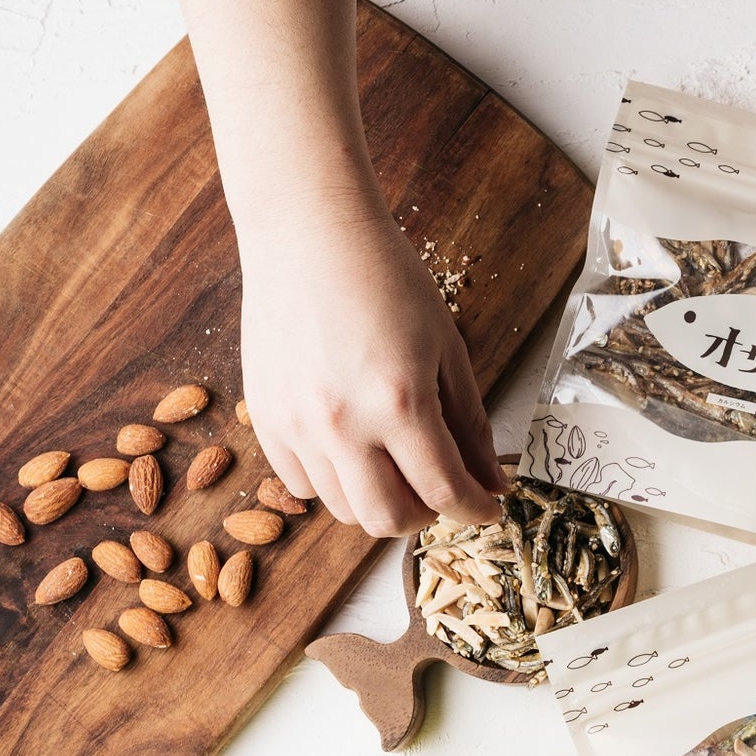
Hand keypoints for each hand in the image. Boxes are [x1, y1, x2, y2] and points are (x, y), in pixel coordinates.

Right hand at [237, 200, 505, 536]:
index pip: (444, 491)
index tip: (488, 509)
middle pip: (387, 521)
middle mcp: (343, 424)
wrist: (308, 234)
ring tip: (397, 466)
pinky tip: (353, 450)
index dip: (475, 510)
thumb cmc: (386, 279)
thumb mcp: (446, 348)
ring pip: (342, 509)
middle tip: (441, 490)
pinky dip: (334, 482)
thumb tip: (492, 481)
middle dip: (426, 516)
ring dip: (379, 501)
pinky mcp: (264, 417)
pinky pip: (300, 485)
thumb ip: (469, 423)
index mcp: (399, 403)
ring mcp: (296, 424)